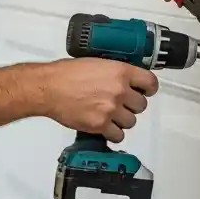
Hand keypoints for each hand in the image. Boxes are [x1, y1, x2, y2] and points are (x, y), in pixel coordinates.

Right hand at [40, 58, 159, 142]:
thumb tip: (127, 78)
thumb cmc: (67, 73)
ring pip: (131, 121)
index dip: (149, 88)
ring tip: (110, 115)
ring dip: (122, 120)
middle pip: (141, 105)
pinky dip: (113, 133)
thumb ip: (115, 71)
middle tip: (120, 103)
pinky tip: (105, 127)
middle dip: (132, 105)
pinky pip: (118, 135)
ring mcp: (111, 109)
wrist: (49, 88)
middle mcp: (119, 90)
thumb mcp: (96, 62)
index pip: (150, 82)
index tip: (145, 91)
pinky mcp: (100, 125)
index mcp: (120, 71)